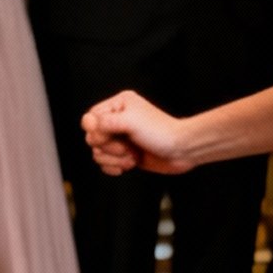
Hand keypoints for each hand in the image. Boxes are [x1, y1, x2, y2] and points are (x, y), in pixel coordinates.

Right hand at [82, 90, 196, 175]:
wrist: (183, 150)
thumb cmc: (161, 132)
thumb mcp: (129, 121)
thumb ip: (103, 122)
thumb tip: (90, 130)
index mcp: (118, 106)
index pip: (89, 119)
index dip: (95, 131)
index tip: (111, 136)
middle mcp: (118, 121)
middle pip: (92, 137)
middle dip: (108, 147)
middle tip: (127, 148)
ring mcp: (122, 139)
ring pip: (98, 152)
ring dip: (113, 158)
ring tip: (132, 157)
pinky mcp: (126, 155)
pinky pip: (105, 163)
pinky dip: (114, 167)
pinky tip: (128, 165)